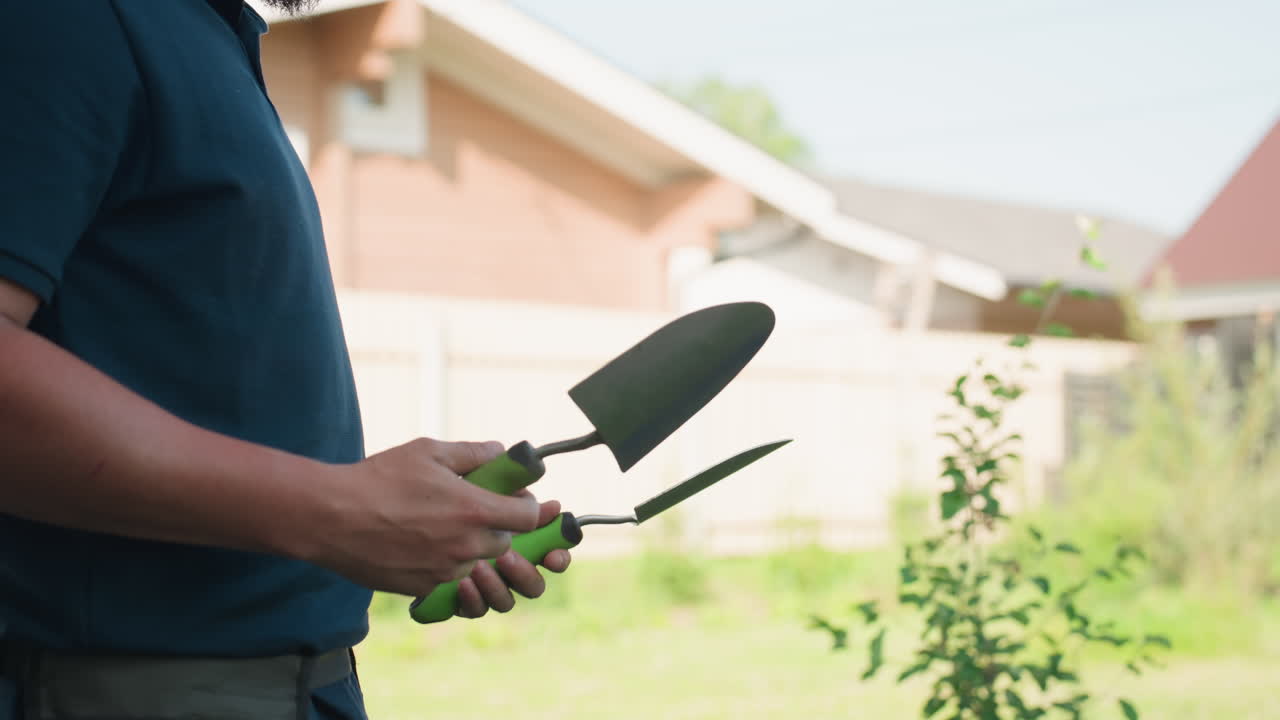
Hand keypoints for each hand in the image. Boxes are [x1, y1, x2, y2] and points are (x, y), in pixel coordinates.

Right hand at [304, 438, 540, 596]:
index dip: (526, 506)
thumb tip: (499, 450)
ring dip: (467, 546)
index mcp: (475, 510)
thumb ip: (472, 453)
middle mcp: (466, 546)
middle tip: (470, 507)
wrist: (330, 517)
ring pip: (475, 561)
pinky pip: (447, 577)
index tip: (513, 499)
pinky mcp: (423, 588)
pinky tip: (416, 542)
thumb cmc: (379, 479)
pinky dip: (441, 562)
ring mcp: (445, 571)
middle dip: (495, 525)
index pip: (529, 517)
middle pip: (505, 542)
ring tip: (436, 523)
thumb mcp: (428, 451)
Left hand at [455, 495, 572, 617]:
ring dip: (496, 586)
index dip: (559, 559)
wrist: (424, 520)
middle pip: (534, 586)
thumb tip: (553, 506)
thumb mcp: (490, 494)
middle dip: (524, 574)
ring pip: (506, 602)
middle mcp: (511, 572)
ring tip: (478, 567)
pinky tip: (462, 583)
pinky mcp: (464, 602)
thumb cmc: (462, 503)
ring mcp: (489, 589)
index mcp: (525, 544)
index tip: (551, 556)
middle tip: (506, 557)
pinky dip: (473, 599)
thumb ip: (520, 502)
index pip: (555, 557)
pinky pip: (475, 610)